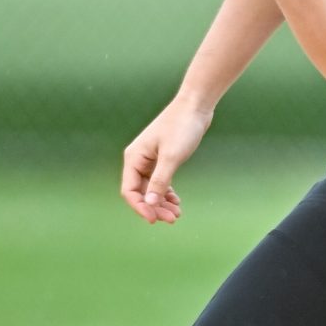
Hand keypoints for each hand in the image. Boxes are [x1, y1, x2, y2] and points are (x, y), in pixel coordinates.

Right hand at [121, 95, 213, 224]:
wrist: (195, 106)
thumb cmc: (182, 127)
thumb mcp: (171, 157)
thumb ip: (160, 181)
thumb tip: (150, 204)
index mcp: (134, 158)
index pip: (130, 191)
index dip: (141, 207)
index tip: (155, 219)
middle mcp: (138, 160)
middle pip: (141, 192)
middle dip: (155, 207)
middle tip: (172, 219)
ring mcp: (150, 159)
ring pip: (151, 188)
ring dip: (162, 202)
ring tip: (176, 214)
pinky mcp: (162, 158)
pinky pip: (160, 181)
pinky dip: (167, 193)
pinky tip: (176, 202)